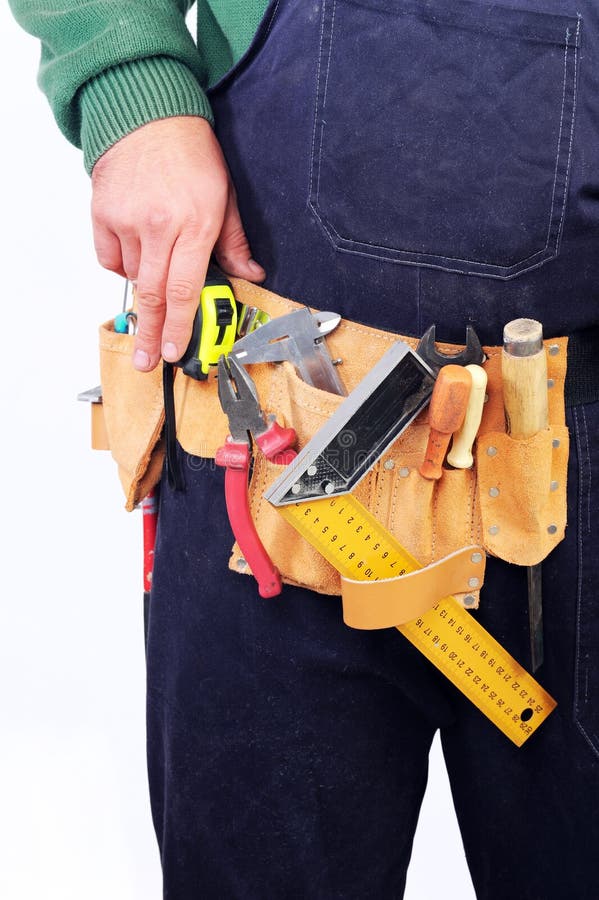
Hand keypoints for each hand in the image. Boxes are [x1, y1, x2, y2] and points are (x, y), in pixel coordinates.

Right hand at [91, 116, 264, 370]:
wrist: (148, 111)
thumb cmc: (190, 152)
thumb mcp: (225, 195)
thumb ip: (235, 241)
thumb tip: (251, 274)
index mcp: (196, 225)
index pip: (185, 289)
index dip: (179, 326)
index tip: (172, 351)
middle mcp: (160, 226)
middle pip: (153, 296)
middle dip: (150, 334)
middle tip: (146, 360)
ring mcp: (128, 221)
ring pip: (132, 276)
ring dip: (144, 284)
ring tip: (154, 262)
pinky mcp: (103, 214)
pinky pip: (110, 258)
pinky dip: (123, 263)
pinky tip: (137, 248)